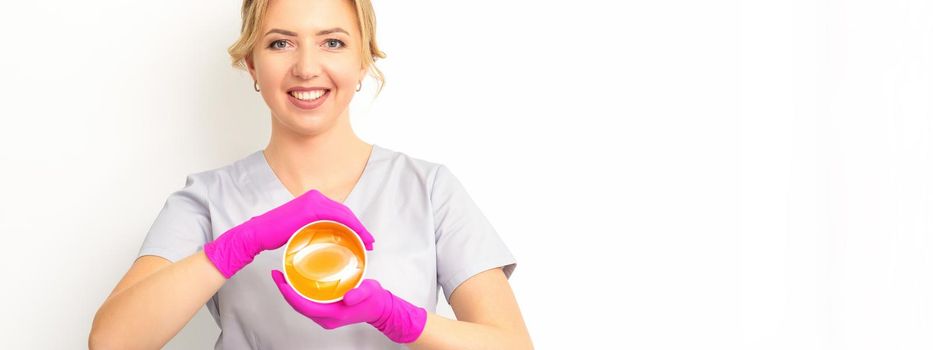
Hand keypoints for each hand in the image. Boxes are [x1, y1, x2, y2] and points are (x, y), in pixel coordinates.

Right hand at [204, 189, 374, 277]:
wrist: (257, 234)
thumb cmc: (274, 235)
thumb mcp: (298, 228)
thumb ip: (312, 227)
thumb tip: (323, 237)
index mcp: (312, 200)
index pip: (339, 212)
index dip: (354, 224)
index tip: (364, 238)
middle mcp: (315, 197)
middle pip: (345, 212)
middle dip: (360, 227)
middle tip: (370, 242)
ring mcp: (313, 201)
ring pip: (345, 215)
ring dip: (359, 229)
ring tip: (367, 243)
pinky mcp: (311, 209)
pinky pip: (337, 217)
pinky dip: (350, 227)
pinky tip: (357, 237)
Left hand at [271, 271, 426, 342]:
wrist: (380, 308)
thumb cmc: (374, 300)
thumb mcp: (369, 292)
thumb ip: (360, 293)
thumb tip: (348, 297)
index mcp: (333, 314)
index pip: (304, 306)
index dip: (290, 294)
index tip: (281, 281)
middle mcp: (326, 317)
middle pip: (298, 306)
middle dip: (285, 291)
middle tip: (277, 273)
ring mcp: (325, 315)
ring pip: (301, 305)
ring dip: (290, 292)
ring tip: (283, 275)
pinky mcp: (326, 310)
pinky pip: (307, 303)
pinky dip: (299, 292)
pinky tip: (296, 281)